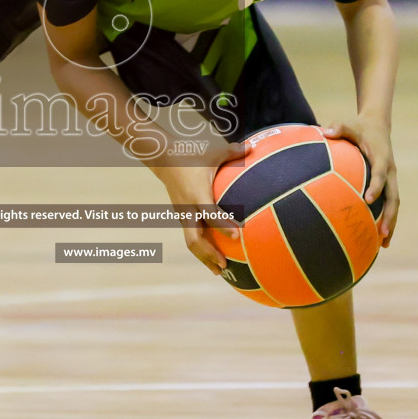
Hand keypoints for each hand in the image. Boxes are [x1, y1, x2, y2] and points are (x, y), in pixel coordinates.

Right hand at [151, 140, 245, 273]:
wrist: (164, 160)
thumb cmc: (192, 156)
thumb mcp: (212, 153)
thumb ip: (233, 152)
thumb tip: (253, 147)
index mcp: (197, 194)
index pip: (210, 213)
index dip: (223, 226)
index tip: (238, 237)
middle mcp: (188, 209)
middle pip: (194, 239)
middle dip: (209, 254)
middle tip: (225, 265)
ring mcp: (183, 215)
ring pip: (191, 242)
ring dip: (204, 257)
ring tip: (220, 271)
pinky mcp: (182, 217)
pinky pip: (191, 237)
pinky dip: (201, 249)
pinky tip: (214, 258)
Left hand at [322, 115, 399, 246]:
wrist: (377, 125)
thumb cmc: (359, 127)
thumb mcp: (349, 124)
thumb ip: (339, 127)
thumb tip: (326, 131)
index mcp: (381, 157)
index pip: (379, 174)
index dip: (376, 186)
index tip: (368, 200)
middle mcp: (389, 170)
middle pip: (393, 196)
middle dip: (389, 215)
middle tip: (382, 233)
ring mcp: (390, 179)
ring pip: (394, 204)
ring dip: (391, 222)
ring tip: (383, 243)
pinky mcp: (388, 184)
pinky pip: (389, 203)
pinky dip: (386, 219)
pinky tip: (378, 237)